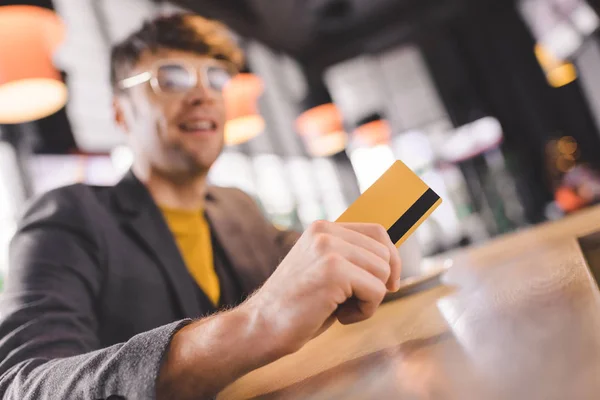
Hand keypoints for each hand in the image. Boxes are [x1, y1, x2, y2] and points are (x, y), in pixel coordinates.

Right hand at [241, 220, 401, 356]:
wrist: (259, 327)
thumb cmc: (295, 307)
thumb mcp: (324, 271)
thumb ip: (350, 258)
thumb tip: (392, 261)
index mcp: (322, 228)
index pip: (378, 232)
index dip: (391, 260)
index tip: (390, 284)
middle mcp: (325, 232)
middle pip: (384, 253)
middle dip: (378, 284)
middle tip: (349, 303)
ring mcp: (328, 248)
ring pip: (383, 272)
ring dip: (369, 300)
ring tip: (340, 309)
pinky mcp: (333, 270)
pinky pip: (376, 291)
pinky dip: (364, 311)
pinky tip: (337, 316)